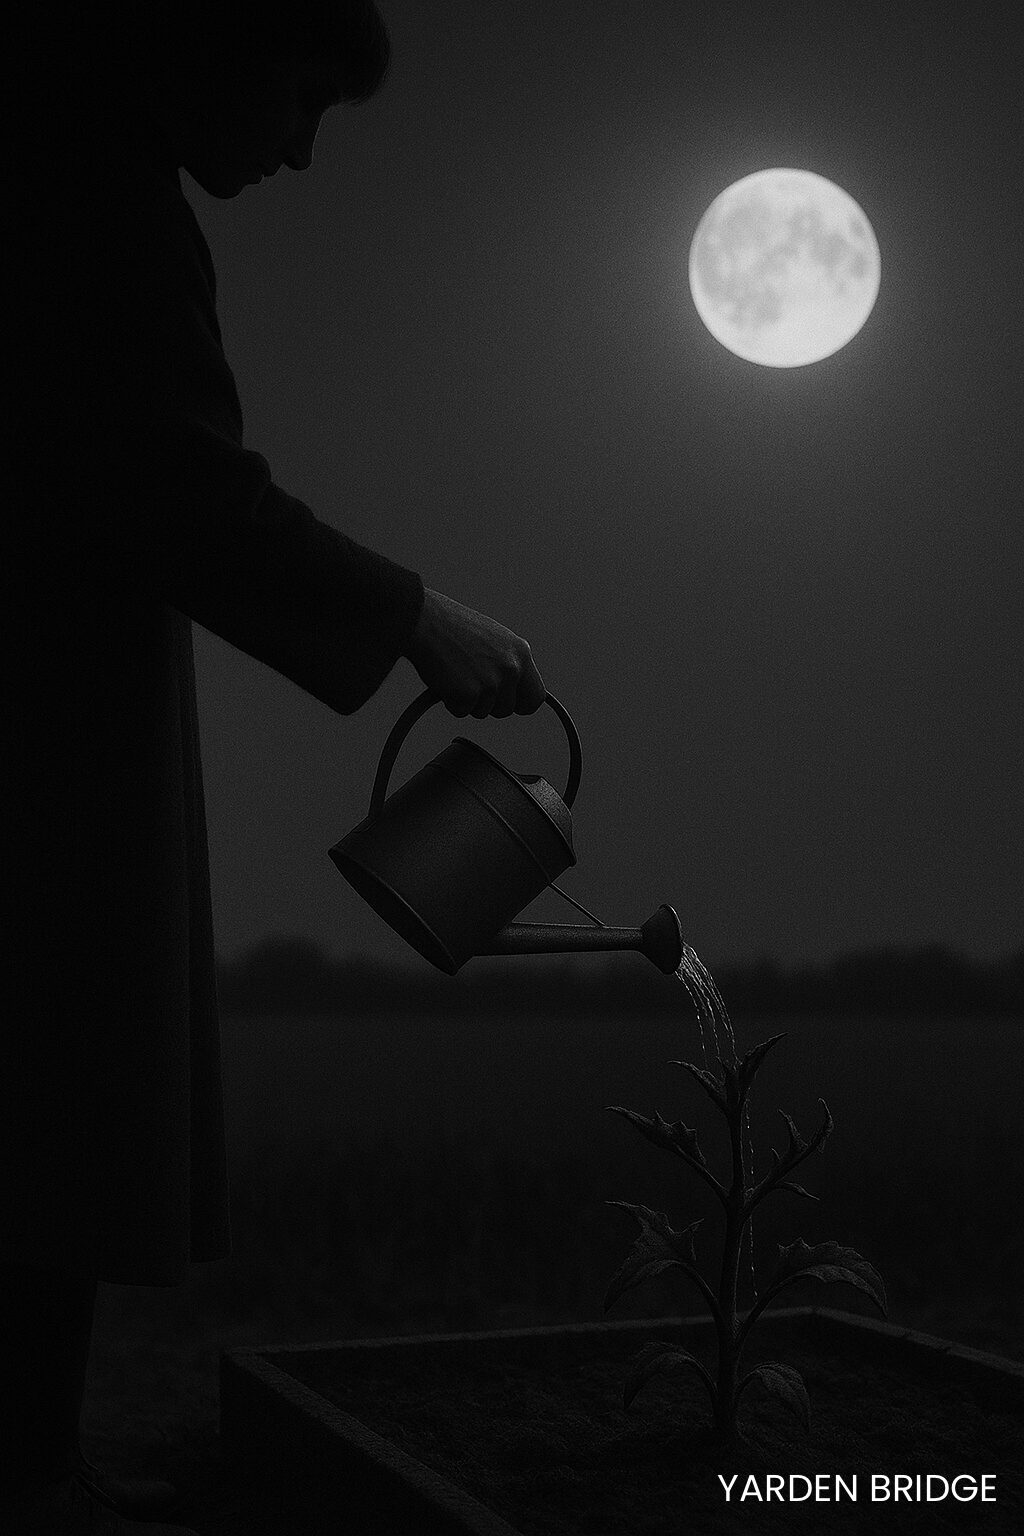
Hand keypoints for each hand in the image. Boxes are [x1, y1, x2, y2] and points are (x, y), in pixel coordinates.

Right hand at [401, 588, 545, 717]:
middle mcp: (511, 668)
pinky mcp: (469, 694)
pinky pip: (461, 712)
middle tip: (471, 682)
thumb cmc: (452, 627)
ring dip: (468, 700)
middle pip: (507, 709)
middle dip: (489, 703)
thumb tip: (513, 687)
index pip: (535, 697)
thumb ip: (508, 662)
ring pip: (483, 712)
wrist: (424, 621)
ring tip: (456, 673)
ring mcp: (491, 683)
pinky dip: (451, 701)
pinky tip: (446, 678)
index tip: (510, 703)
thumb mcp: (494, 639)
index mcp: (520, 652)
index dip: (520, 703)